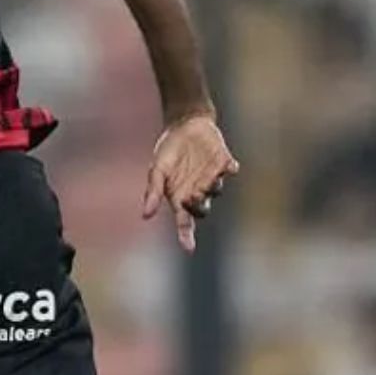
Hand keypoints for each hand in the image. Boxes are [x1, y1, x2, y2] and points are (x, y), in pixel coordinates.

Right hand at [142, 112, 238, 253]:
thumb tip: (145, 216)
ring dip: (212, 187)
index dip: (186, 236)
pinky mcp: (223, 162)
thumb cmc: (168, 150)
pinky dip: (230, 169)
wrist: (183, 125)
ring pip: (216, 190)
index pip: (184, 221)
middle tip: (193, 196)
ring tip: (207, 179)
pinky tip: (229, 166)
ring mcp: (212, 177)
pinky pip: (230, 168)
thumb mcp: (156, 170)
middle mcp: (198, 190)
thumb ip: (153, 192)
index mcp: (180, 196)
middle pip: (202, 209)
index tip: (188, 249)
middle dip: (199, 206)